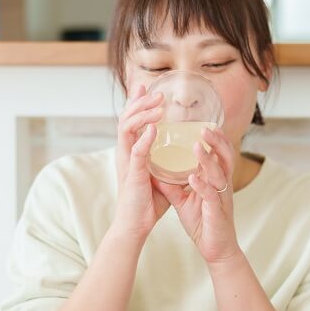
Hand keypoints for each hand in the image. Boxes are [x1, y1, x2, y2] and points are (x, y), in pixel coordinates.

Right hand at [111, 85, 182, 240]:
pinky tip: (153, 129)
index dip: (136, 102)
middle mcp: (125, 153)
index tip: (145, 86)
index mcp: (132, 151)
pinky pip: (135, 154)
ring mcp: (127, 163)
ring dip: (142, 115)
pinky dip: (143, 140)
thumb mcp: (158, 174)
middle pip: (126, 118)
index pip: (131, 121)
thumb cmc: (147, 201)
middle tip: (157, 92)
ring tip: (157, 106)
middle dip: (140, 102)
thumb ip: (165, 160)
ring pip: (126, 130)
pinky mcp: (131, 176)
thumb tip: (184, 150)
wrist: (136, 225)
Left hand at [168, 127, 240, 264]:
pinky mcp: (217, 211)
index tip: (205, 123)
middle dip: (216, 142)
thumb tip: (156, 173)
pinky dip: (202, 186)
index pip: (219, 154)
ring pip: (219, 173)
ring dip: (208, 160)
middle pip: (225, 157)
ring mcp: (221, 197)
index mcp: (216, 180)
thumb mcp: (184, 200)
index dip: (215, 139)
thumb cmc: (203, 222)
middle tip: (205, 128)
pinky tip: (193, 178)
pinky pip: (211, 195)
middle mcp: (222, 185)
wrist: (216, 248)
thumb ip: (173, 186)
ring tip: (198, 146)